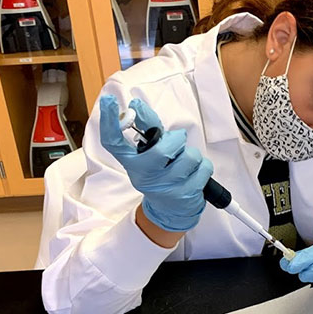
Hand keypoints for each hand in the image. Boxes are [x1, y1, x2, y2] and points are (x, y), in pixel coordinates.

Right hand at [99, 95, 212, 231]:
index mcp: (131, 163)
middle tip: (176, 145)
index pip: (113, 142)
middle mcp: (143, 176)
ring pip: (189, 157)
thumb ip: (146, 130)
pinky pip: (203, 168)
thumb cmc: (160, 175)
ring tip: (185, 164)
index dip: (110, 122)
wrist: (170, 211)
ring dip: (192, 155)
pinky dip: (203, 167)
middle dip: (177, 141)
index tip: (109, 102)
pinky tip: (194, 175)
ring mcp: (164, 188)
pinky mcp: (184, 195)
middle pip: (162, 150)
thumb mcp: (148, 156)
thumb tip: (136, 105)